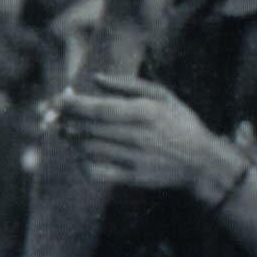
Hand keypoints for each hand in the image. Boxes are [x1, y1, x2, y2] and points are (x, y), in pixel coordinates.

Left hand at [53, 74, 235, 195]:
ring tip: (66, 131)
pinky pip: (97, 172)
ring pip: (88, 149)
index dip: (73, 105)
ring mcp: (134, 158)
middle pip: (89, 129)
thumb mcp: (162, 96)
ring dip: (72, 139)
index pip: (99, 109)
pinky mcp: (132, 177)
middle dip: (65, 120)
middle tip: (53, 115)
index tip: (56, 100)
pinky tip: (81, 154)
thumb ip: (127, 85)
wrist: (202, 162)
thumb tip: (95, 79)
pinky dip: (82, 163)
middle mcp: (138, 136)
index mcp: (145, 112)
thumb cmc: (179, 123)